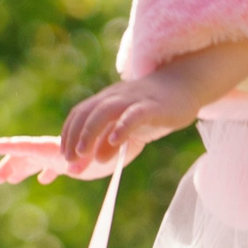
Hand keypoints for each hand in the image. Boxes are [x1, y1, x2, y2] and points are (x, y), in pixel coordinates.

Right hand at [0, 135, 122, 184]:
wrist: (134, 127)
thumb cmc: (122, 135)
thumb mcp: (107, 148)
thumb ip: (84, 158)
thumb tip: (72, 170)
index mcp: (61, 147)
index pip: (32, 146)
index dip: (13, 146)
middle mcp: (59, 149)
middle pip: (28, 156)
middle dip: (10, 165)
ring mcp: (66, 153)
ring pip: (37, 161)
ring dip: (22, 169)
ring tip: (8, 179)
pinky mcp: (76, 157)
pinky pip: (54, 165)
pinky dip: (45, 171)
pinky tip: (44, 179)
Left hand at [62, 73, 200, 169]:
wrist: (184, 87)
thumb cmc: (152, 110)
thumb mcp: (128, 128)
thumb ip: (110, 143)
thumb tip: (96, 161)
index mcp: (105, 101)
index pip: (79, 113)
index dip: (68, 134)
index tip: (64, 156)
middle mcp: (115, 97)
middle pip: (87, 112)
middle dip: (74, 136)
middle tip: (69, 160)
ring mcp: (133, 100)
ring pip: (105, 111)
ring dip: (90, 132)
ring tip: (84, 153)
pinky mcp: (153, 106)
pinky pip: (134, 114)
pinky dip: (122, 127)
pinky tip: (115, 141)